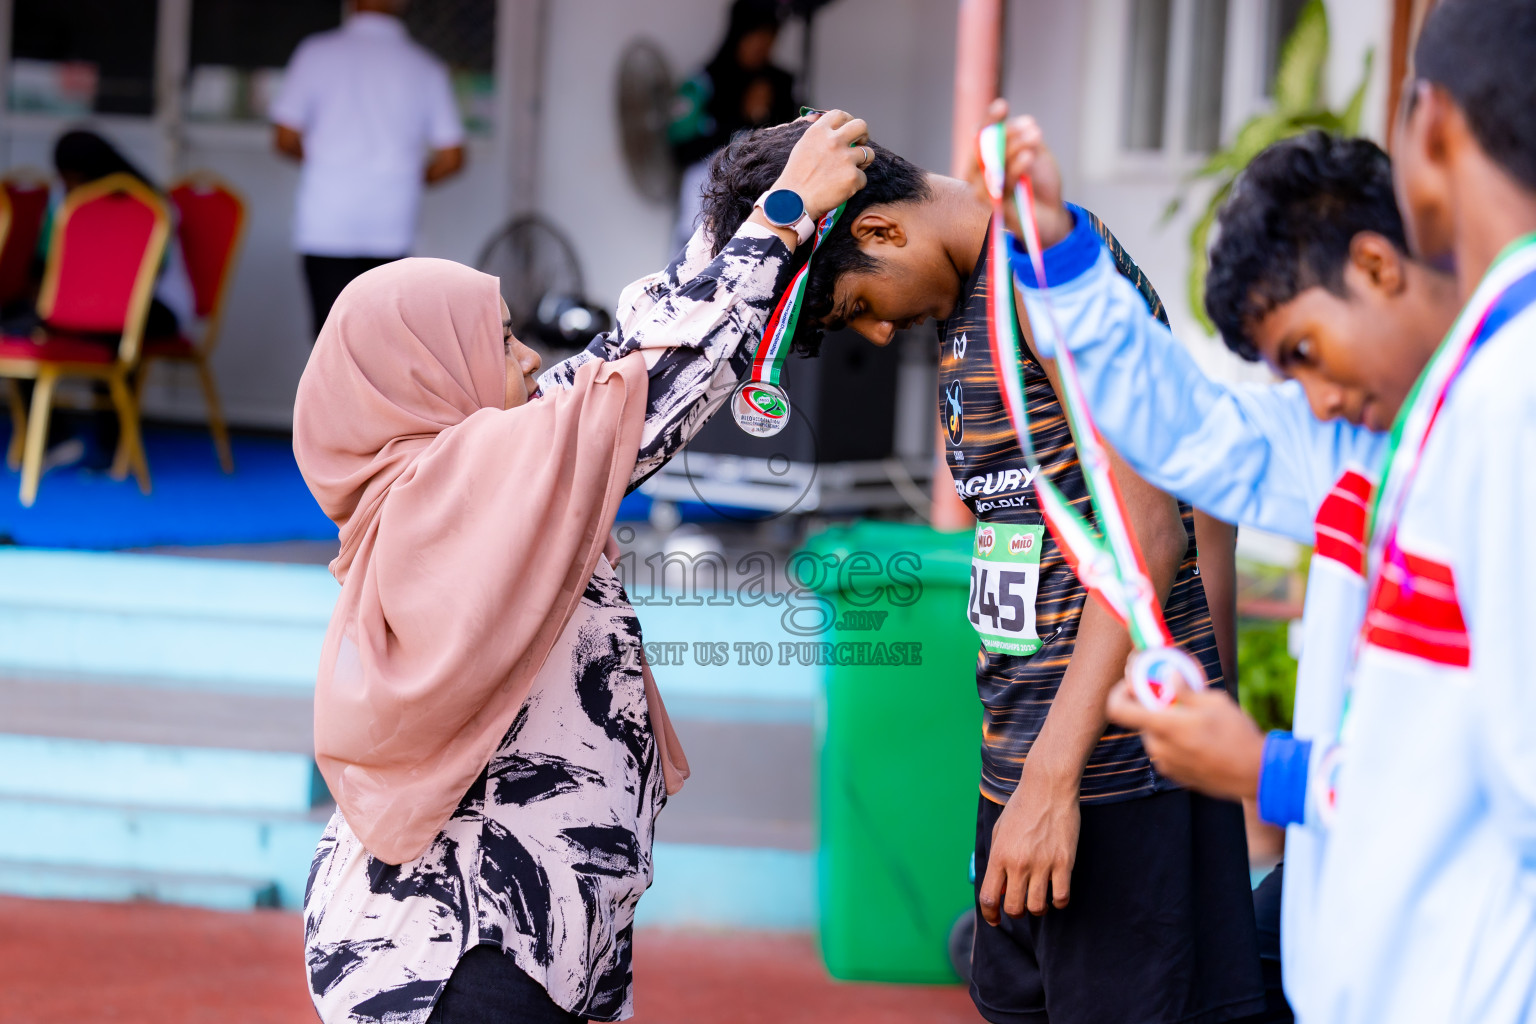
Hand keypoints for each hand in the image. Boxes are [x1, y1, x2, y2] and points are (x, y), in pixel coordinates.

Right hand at [771, 109, 869, 221]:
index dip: (847, 121)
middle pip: (861, 126)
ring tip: (849, 171)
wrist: (793, 202)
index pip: (840, 114)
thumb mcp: (802, 147)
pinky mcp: (853, 177)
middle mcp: (834, 141)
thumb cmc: (796, 177)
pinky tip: (842, 189)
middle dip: (863, 135)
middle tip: (859, 144)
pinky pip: (863, 178)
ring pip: (869, 153)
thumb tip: (834, 129)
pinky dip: (855, 185)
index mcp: (819, 131)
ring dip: (863, 162)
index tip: (848, 130)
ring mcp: (845, 159)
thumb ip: (819, 136)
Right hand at [964, 98, 1070, 248]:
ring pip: (992, 164)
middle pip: (982, 148)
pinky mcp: (995, 207)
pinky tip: (1029, 155)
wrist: (1051, 215)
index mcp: (986, 157)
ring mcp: (984, 191)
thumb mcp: (1035, 153)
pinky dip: (1015, 167)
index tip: (1002, 106)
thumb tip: (1023, 124)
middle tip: (1031, 126)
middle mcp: (978, 174)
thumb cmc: (1039, 183)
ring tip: (1036, 136)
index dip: (988, 119)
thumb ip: (1025, 140)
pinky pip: (1002, 184)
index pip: (980, 134)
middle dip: (1007, 133)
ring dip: (1014, 146)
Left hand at [978, 765, 1079, 923]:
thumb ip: (998, 860)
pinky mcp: (1064, 863)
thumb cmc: (1021, 807)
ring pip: (1037, 907)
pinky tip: (1056, 894)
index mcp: (999, 855)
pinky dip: (1058, 903)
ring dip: (1037, 909)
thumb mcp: (1000, 831)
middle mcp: (1019, 863)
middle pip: (1014, 908)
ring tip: (1039, 899)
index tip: (994, 920)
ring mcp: (1043, 864)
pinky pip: (1061, 897)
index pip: (989, 897)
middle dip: (1015, 912)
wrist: (1048, 788)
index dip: (990, 914)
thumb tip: (1001, 889)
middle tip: (1020, 905)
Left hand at [1105, 663, 1265, 801]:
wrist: (1256, 775)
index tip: (1135, 683)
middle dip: (1154, 705)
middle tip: (1177, 695)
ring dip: (1167, 722)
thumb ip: (1184, 690)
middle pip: (1141, 719)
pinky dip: (1175, 739)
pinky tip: (1201, 737)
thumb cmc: (1238, 735)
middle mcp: (1158, 747)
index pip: (1118, 709)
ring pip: (1155, 734)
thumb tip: (1167, 675)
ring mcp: (1166, 764)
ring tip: (1196, 718)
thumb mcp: (1214, 702)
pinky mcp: (1175, 775)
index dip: (1120, 692)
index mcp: (1164, 726)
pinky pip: (1166, 749)